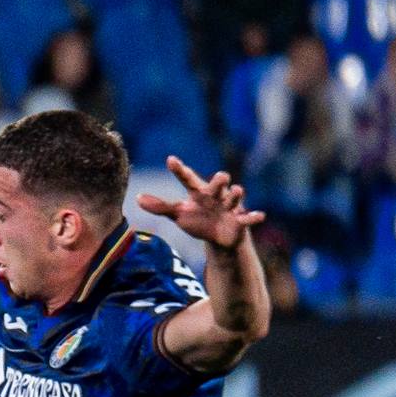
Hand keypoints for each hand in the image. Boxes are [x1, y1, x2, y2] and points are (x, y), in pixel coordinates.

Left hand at [137, 155, 264, 250]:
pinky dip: (253, 217)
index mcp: (198, 193)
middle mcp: (216, 196)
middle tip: (220, 176)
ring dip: (236, 194)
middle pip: (217, 184)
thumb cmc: (198, 220)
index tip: (170, 160)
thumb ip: (161, 207)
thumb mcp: (179, 214)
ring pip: (234, 197)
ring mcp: (229, 207)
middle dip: (218, 180)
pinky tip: (258, 216)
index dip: (179, 170)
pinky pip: (248, 218)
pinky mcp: (240, 221)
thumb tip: (137, 198)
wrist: (219, 236)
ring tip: (237, 190)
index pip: (187, 179)